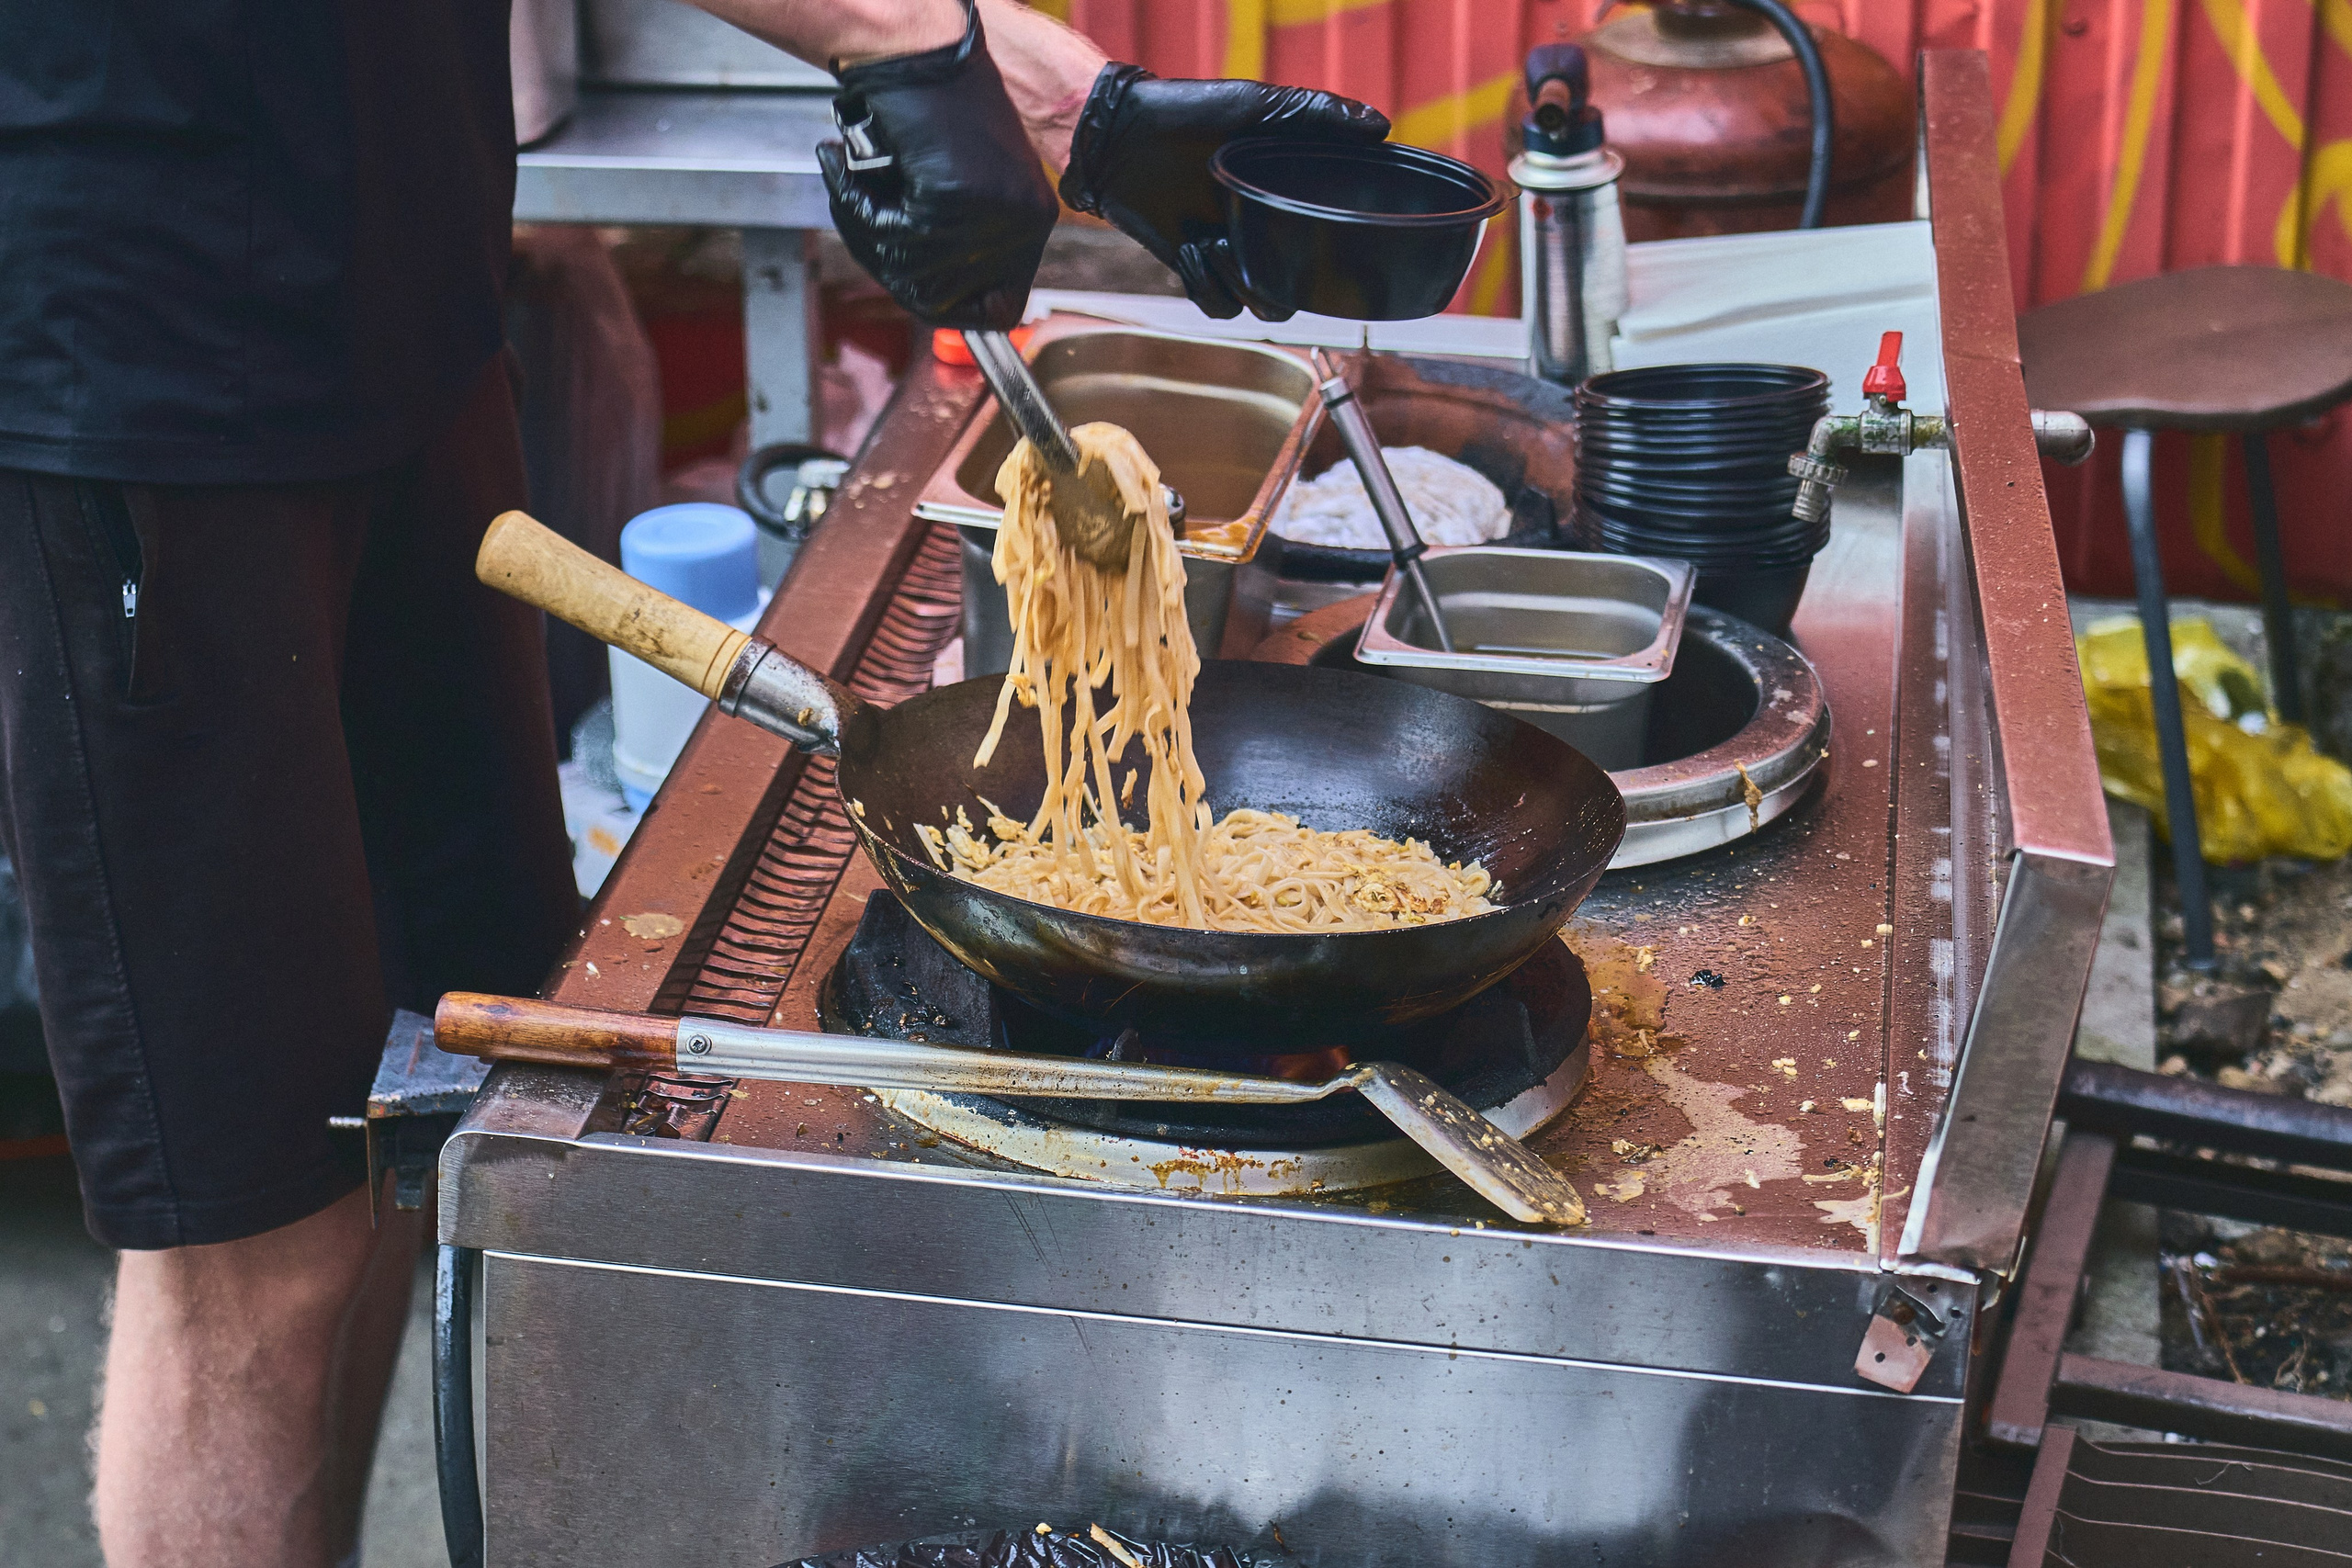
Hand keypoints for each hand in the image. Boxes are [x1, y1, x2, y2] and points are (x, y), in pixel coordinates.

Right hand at [815, 2, 1059, 330]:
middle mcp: (1023, 221)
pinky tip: (848, 165)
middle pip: (945, 300)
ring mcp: (992, 214)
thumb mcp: (961, 182)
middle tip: (862, 219)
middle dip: (890, 266)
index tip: (912, 280)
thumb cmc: (926, 104)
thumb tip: (938, 302)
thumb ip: (959, 242)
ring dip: (866, 230)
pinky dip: (856, 204)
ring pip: (911, 271)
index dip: (950, 304)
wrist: (914, 44)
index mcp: (1033, 217)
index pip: (1000, 308)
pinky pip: (890, 236)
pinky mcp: (953, 199)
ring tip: (853, 179)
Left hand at [1059, 66, 1389, 319]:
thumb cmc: (1189, 114)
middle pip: (1301, 290)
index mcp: (1290, 196)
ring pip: (1263, 306)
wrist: (1121, 137)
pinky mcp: (1199, 269)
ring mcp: (1233, 252)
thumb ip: (1319, 114)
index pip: (1334, 241)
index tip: (1330, 247)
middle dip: (1283, 282)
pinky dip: (1205, 284)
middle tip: (1253, 247)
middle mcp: (1267, 229)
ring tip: (1208, 239)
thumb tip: (1380, 126)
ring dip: (1239, 281)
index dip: (1339, 256)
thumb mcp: (1259, 107)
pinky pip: (1219, 308)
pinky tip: (1189, 245)